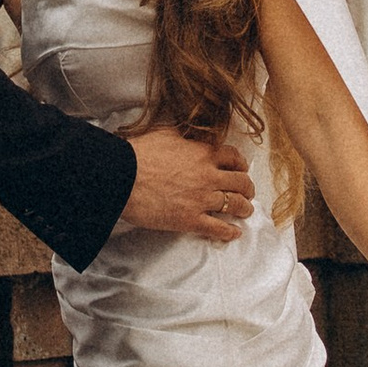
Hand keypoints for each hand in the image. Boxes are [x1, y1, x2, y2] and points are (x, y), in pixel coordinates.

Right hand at [122, 128, 253, 244]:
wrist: (120, 176)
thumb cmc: (137, 153)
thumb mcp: (165, 133)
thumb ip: (184, 135)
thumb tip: (190, 132)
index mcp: (203, 153)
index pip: (234, 157)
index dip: (241, 164)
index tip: (241, 169)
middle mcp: (208, 175)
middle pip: (241, 182)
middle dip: (247, 188)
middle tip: (247, 192)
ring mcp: (201, 199)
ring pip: (235, 205)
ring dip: (244, 208)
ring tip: (246, 211)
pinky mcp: (190, 220)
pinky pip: (218, 228)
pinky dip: (229, 232)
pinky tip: (234, 233)